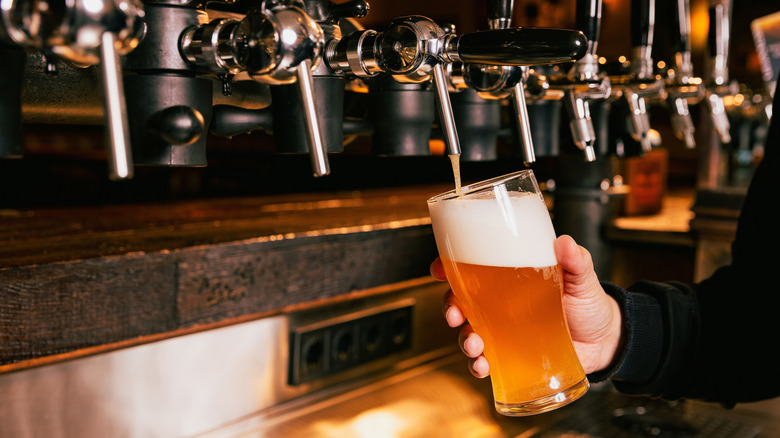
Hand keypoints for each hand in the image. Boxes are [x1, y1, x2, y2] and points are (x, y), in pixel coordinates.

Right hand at [431, 234, 622, 377]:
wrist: (606, 341)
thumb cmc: (589, 303)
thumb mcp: (583, 277)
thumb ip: (575, 260)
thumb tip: (565, 243)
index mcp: (509, 277)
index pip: (471, 268)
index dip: (449, 266)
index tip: (439, 269)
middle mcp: (499, 303)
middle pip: (460, 300)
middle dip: (448, 306)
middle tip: (454, 314)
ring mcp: (503, 330)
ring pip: (468, 331)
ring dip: (463, 339)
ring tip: (474, 344)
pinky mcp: (511, 355)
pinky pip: (484, 360)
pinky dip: (477, 364)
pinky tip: (482, 365)